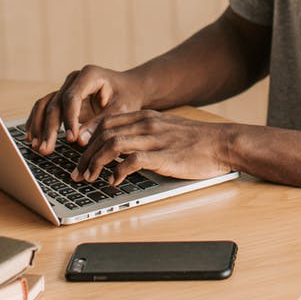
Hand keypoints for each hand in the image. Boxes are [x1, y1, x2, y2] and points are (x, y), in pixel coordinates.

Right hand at [24, 65, 143, 154]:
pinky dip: (38, 122)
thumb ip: (99, 123)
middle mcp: (74, 78)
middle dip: (50, 128)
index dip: (68, 119)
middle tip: (46, 149)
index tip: (70, 139)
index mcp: (89, 75)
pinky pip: (45, 108)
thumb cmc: (127, 97)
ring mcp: (66, 86)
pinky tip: (32, 138)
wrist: (129, 88)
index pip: (72, 98)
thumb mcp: (120, 110)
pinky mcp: (62, 97)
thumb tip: (79, 141)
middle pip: (55, 103)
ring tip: (37, 147)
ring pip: (45, 104)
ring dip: (39, 126)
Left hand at [68, 109, 233, 185]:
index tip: (79, 155)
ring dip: (95, 164)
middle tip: (77, 172)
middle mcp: (147, 125)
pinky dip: (117, 172)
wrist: (223, 143)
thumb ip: (146, 135)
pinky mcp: (163, 156)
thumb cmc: (197, 141)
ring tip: (89, 178)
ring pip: (112, 145)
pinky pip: (131, 161)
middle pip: (104, 134)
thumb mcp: (167, 130)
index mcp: (146, 117)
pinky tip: (113, 182)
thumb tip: (123, 151)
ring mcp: (154, 139)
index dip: (88, 139)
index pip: (106, 122)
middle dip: (85, 154)